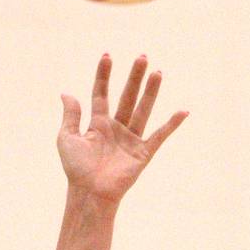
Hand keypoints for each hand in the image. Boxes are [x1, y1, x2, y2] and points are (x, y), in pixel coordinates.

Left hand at [58, 54, 187, 204]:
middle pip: (127, 97)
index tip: (108, 56)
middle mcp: (116, 128)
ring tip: (157, 72)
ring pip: (143, 110)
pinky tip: (183, 111)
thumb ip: (70, 115)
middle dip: (134, 77)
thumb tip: (67, 93)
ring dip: (150, 92)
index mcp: (98, 124)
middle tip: (142, 57)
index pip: (102, 94)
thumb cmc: (76, 169)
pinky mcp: (142, 153)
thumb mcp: (67, 138)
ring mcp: (131, 139)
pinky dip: (171, 125)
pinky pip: (159, 136)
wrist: (90, 193)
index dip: (104, 76)